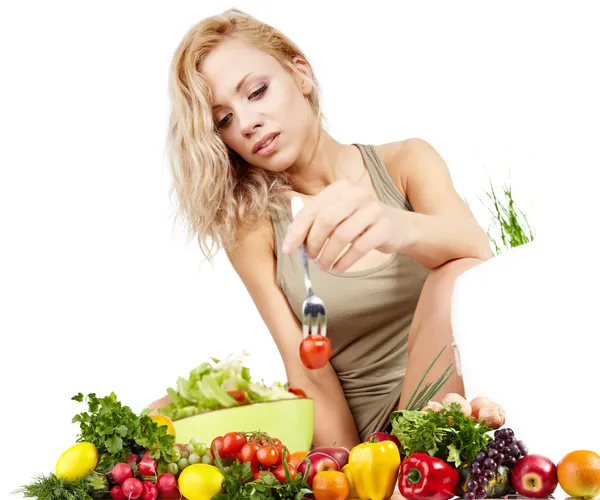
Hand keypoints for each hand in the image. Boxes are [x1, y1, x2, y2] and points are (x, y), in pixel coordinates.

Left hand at [282, 180, 411, 271]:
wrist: (401, 227)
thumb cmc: (362, 222)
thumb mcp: (340, 213)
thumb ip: (316, 217)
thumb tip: (290, 231)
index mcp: (340, 188)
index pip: (312, 208)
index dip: (297, 230)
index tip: (288, 249)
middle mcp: (356, 194)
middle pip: (325, 220)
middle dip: (313, 242)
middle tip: (310, 258)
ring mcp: (373, 209)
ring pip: (342, 235)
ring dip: (328, 255)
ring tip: (324, 266)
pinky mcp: (384, 227)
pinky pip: (359, 247)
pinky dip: (345, 261)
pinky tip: (338, 268)